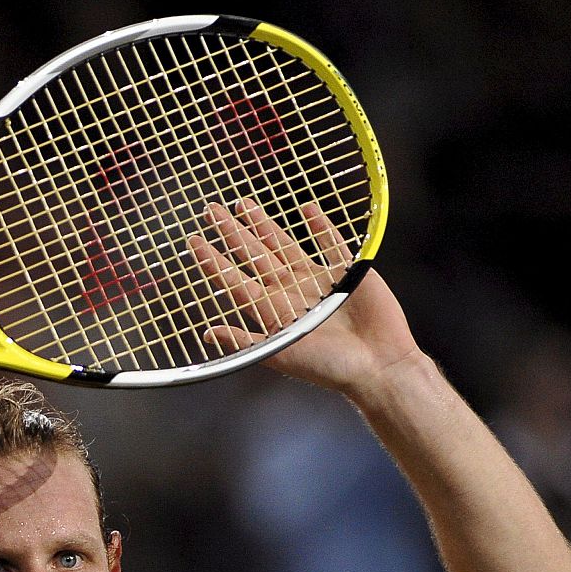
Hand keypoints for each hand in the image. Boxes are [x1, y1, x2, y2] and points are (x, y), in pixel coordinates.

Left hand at [189, 200, 421, 398]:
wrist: (376, 365)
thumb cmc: (328, 367)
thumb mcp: (280, 354)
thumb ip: (245, 340)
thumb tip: (207, 333)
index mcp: (273, 311)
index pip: (235, 280)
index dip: (214, 260)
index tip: (194, 239)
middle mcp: (291, 292)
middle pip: (255, 256)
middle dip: (232, 233)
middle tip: (211, 209)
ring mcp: (318, 280)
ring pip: (285, 245)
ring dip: (265, 225)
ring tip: (243, 204)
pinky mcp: (347, 272)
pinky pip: (331, 243)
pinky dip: (320, 226)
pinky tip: (306, 208)